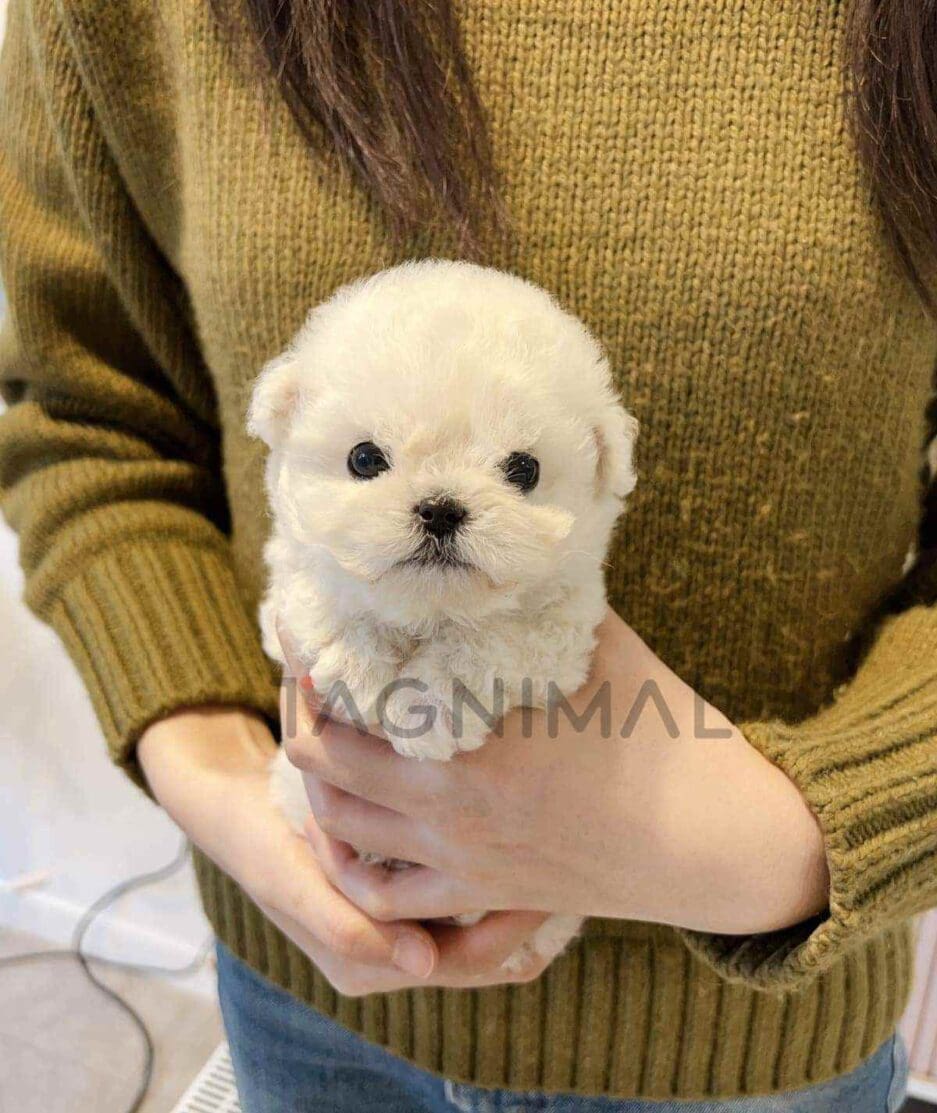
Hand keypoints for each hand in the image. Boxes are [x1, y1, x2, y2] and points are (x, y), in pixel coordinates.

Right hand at [138, 706, 553, 993]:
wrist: (236, 810)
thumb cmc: (262, 844)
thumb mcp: (293, 881)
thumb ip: (344, 925)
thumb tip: (420, 966)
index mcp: (367, 963)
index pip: (467, 960)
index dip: (514, 927)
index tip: (553, 879)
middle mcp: (392, 950)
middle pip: (486, 944)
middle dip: (527, 909)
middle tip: (571, 861)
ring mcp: (400, 918)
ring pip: (479, 917)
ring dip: (514, 889)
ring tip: (557, 850)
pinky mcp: (403, 887)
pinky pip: (463, 890)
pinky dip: (491, 870)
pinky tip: (518, 838)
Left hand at [285, 609, 829, 935]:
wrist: (712, 838)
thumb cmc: (662, 732)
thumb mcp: (595, 644)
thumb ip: (532, 604)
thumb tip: (495, 557)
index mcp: (468, 734)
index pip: (347, 688)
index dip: (306, 650)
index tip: (294, 620)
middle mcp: (446, 803)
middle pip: (322, 759)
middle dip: (302, 712)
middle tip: (310, 677)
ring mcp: (459, 856)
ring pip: (339, 830)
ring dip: (318, 783)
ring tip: (325, 741)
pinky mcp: (481, 893)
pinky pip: (385, 898)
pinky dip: (352, 866)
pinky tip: (355, 832)